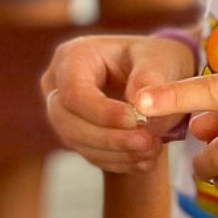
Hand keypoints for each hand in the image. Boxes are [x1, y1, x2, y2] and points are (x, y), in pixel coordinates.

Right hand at [42, 33, 197, 174]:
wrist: (159, 77)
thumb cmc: (156, 59)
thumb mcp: (159, 58)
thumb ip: (149, 78)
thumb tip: (139, 104)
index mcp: (74, 56)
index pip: (74, 91)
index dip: (101, 112)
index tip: (135, 120)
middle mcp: (58, 84)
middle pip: (66, 120)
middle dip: (108, 137)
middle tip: (146, 141)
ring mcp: (63, 112)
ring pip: (76, 142)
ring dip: (116, 153)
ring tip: (152, 150)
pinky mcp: (76, 135)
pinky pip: (90, 154)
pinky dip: (119, 161)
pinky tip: (146, 160)